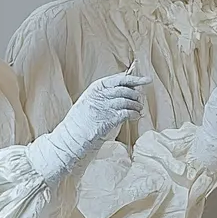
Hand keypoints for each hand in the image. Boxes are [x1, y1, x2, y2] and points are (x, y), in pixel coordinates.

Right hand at [28, 71, 150, 185]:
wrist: (70, 138)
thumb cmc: (81, 121)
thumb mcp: (90, 102)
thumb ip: (105, 94)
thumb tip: (126, 89)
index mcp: (95, 89)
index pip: (118, 80)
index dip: (135, 79)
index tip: (146, 80)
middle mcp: (98, 96)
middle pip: (124, 90)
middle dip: (136, 95)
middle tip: (140, 100)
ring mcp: (102, 107)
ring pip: (126, 101)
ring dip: (136, 105)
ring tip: (139, 110)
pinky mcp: (106, 120)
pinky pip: (125, 113)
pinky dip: (133, 114)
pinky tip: (135, 116)